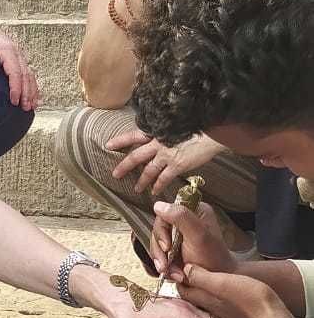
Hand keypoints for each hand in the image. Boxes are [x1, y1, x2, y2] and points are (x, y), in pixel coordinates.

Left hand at [0, 17, 39, 110]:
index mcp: (7, 49)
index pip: (15, 72)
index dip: (16, 88)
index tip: (14, 101)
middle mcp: (16, 51)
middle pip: (26, 74)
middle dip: (27, 92)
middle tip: (25, 108)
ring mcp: (18, 54)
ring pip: (29, 74)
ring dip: (32, 90)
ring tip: (32, 106)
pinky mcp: (16, 57)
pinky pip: (27, 72)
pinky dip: (31, 84)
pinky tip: (33, 95)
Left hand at [106, 127, 220, 195]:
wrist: (210, 132)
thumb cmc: (196, 127)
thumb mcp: (176, 126)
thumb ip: (166, 133)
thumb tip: (162, 138)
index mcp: (157, 131)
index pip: (134, 135)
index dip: (120, 140)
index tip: (108, 145)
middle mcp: (159, 142)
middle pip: (136, 155)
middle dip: (124, 166)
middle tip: (115, 174)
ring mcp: (167, 154)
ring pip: (148, 170)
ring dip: (142, 181)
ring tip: (136, 189)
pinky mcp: (177, 164)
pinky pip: (163, 178)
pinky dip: (158, 185)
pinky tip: (154, 191)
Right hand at [152, 200, 234, 280]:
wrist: (217, 280)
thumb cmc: (213, 259)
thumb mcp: (198, 235)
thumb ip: (181, 217)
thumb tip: (159, 205)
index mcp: (194, 210)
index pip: (167, 211)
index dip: (162, 229)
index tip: (167, 247)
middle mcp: (186, 220)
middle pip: (159, 228)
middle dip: (160, 249)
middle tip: (165, 264)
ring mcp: (179, 235)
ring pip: (157, 243)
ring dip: (161, 260)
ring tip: (171, 272)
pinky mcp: (174, 249)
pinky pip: (159, 253)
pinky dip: (164, 265)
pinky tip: (173, 273)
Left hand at [180, 263, 293, 317]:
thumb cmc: (250, 300)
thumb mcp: (223, 283)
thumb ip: (202, 277)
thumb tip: (185, 268)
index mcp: (205, 299)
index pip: (183, 290)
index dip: (178, 278)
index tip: (176, 265)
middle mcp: (211, 307)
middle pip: (193, 295)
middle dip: (187, 284)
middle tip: (186, 269)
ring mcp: (223, 312)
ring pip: (205, 299)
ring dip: (201, 289)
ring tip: (201, 276)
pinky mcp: (235, 313)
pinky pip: (218, 303)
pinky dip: (214, 295)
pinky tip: (221, 289)